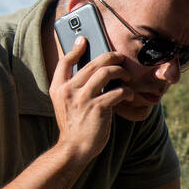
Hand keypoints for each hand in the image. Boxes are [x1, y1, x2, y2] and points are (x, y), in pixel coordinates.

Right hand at [49, 37, 136, 162]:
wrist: (74, 148)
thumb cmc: (74, 125)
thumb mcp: (65, 104)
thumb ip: (73, 88)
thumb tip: (92, 71)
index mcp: (58, 88)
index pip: (65, 61)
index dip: (75, 49)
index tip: (84, 40)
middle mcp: (69, 90)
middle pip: (92, 63)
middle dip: (110, 57)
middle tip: (120, 58)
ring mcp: (83, 98)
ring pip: (106, 73)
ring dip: (121, 72)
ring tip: (127, 77)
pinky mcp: (98, 108)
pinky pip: (117, 92)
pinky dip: (127, 91)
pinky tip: (130, 94)